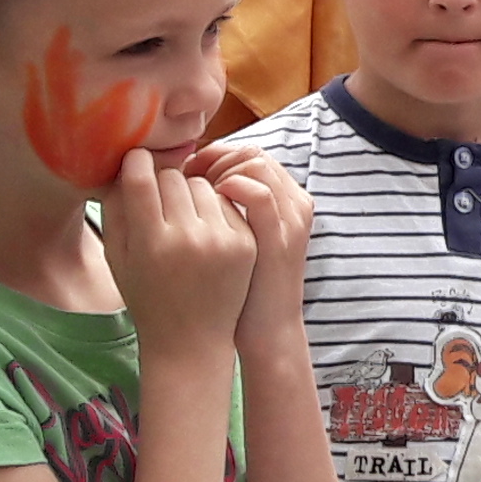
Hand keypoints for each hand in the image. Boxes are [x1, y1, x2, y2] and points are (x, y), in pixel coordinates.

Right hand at [103, 151, 255, 362]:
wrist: (191, 340)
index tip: (136, 160)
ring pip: (202, 185)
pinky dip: (213, 207)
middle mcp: (189, 238)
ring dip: (190, 192)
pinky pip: (226, 202)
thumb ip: (116, 210)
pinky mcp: (245, 243)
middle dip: (162, 181)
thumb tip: (126, 165)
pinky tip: (204, 227)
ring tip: (181, 215)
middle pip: (173, 178)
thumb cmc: (147, 296)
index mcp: (151, 242)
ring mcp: (222, 240)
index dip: (136, 163)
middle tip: (159, 196)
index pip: (141, 179)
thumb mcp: (118, 259)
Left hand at [189, 141, 313, 347]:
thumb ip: (229, 206)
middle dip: (214, 158)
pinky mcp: (280, 238)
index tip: (186, 170)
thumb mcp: (241, 237)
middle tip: (186, 176)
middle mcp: (294, 203)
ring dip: (219, 168)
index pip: (250, 153)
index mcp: (286, 199)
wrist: (265, 329)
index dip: (215, 154)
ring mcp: (290, 219)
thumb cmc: (242, 285)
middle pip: (252, 152)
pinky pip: (259, 194)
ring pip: (255, 163)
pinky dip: (232, 186)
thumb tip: (190, 174)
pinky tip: (210, 197)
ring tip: (195, 188)